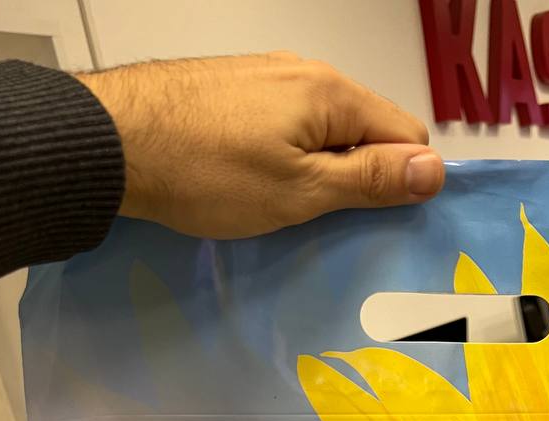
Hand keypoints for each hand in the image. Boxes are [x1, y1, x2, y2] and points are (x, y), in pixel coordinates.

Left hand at [78, 53, 444, 237]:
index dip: (402, 181)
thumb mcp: (301, 190)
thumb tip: (435, 170)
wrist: (113, 142)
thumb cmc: (209, 173)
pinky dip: (287, 154)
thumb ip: (369, 179)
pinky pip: (287, 122)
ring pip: (325, 127)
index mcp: (333, 93)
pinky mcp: (234, 87)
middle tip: (327, 220)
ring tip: (286, 205)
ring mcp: (267, 75)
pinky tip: (255, 181)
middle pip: (367, 128)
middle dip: (362, 175)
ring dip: (323, 167)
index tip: (375, 220)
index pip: (407, 135)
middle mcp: (306, 71)